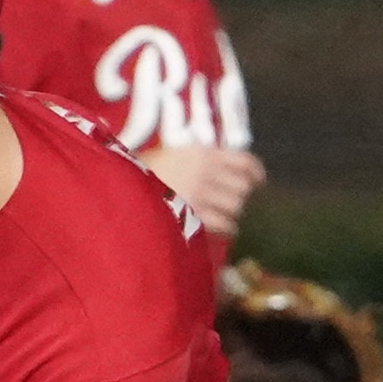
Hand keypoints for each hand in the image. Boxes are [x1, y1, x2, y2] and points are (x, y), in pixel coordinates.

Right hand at [139, 144, 265, 237]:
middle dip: (241, 197)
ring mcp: (201, 195)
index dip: (256, 173)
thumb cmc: (143, 173)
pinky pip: (225, 224)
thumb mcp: (172, 155)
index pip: (244, 161)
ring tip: (226, 217)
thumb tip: (227, 174)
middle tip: (233, 202)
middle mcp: (206, 171)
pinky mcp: (195, 216)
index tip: (259, 182)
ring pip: (235, 207)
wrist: (122, 190)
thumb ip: (199, 161)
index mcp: (202, 153)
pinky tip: (223, 228)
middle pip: (243, 188)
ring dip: (233, 214)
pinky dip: (228, 227)